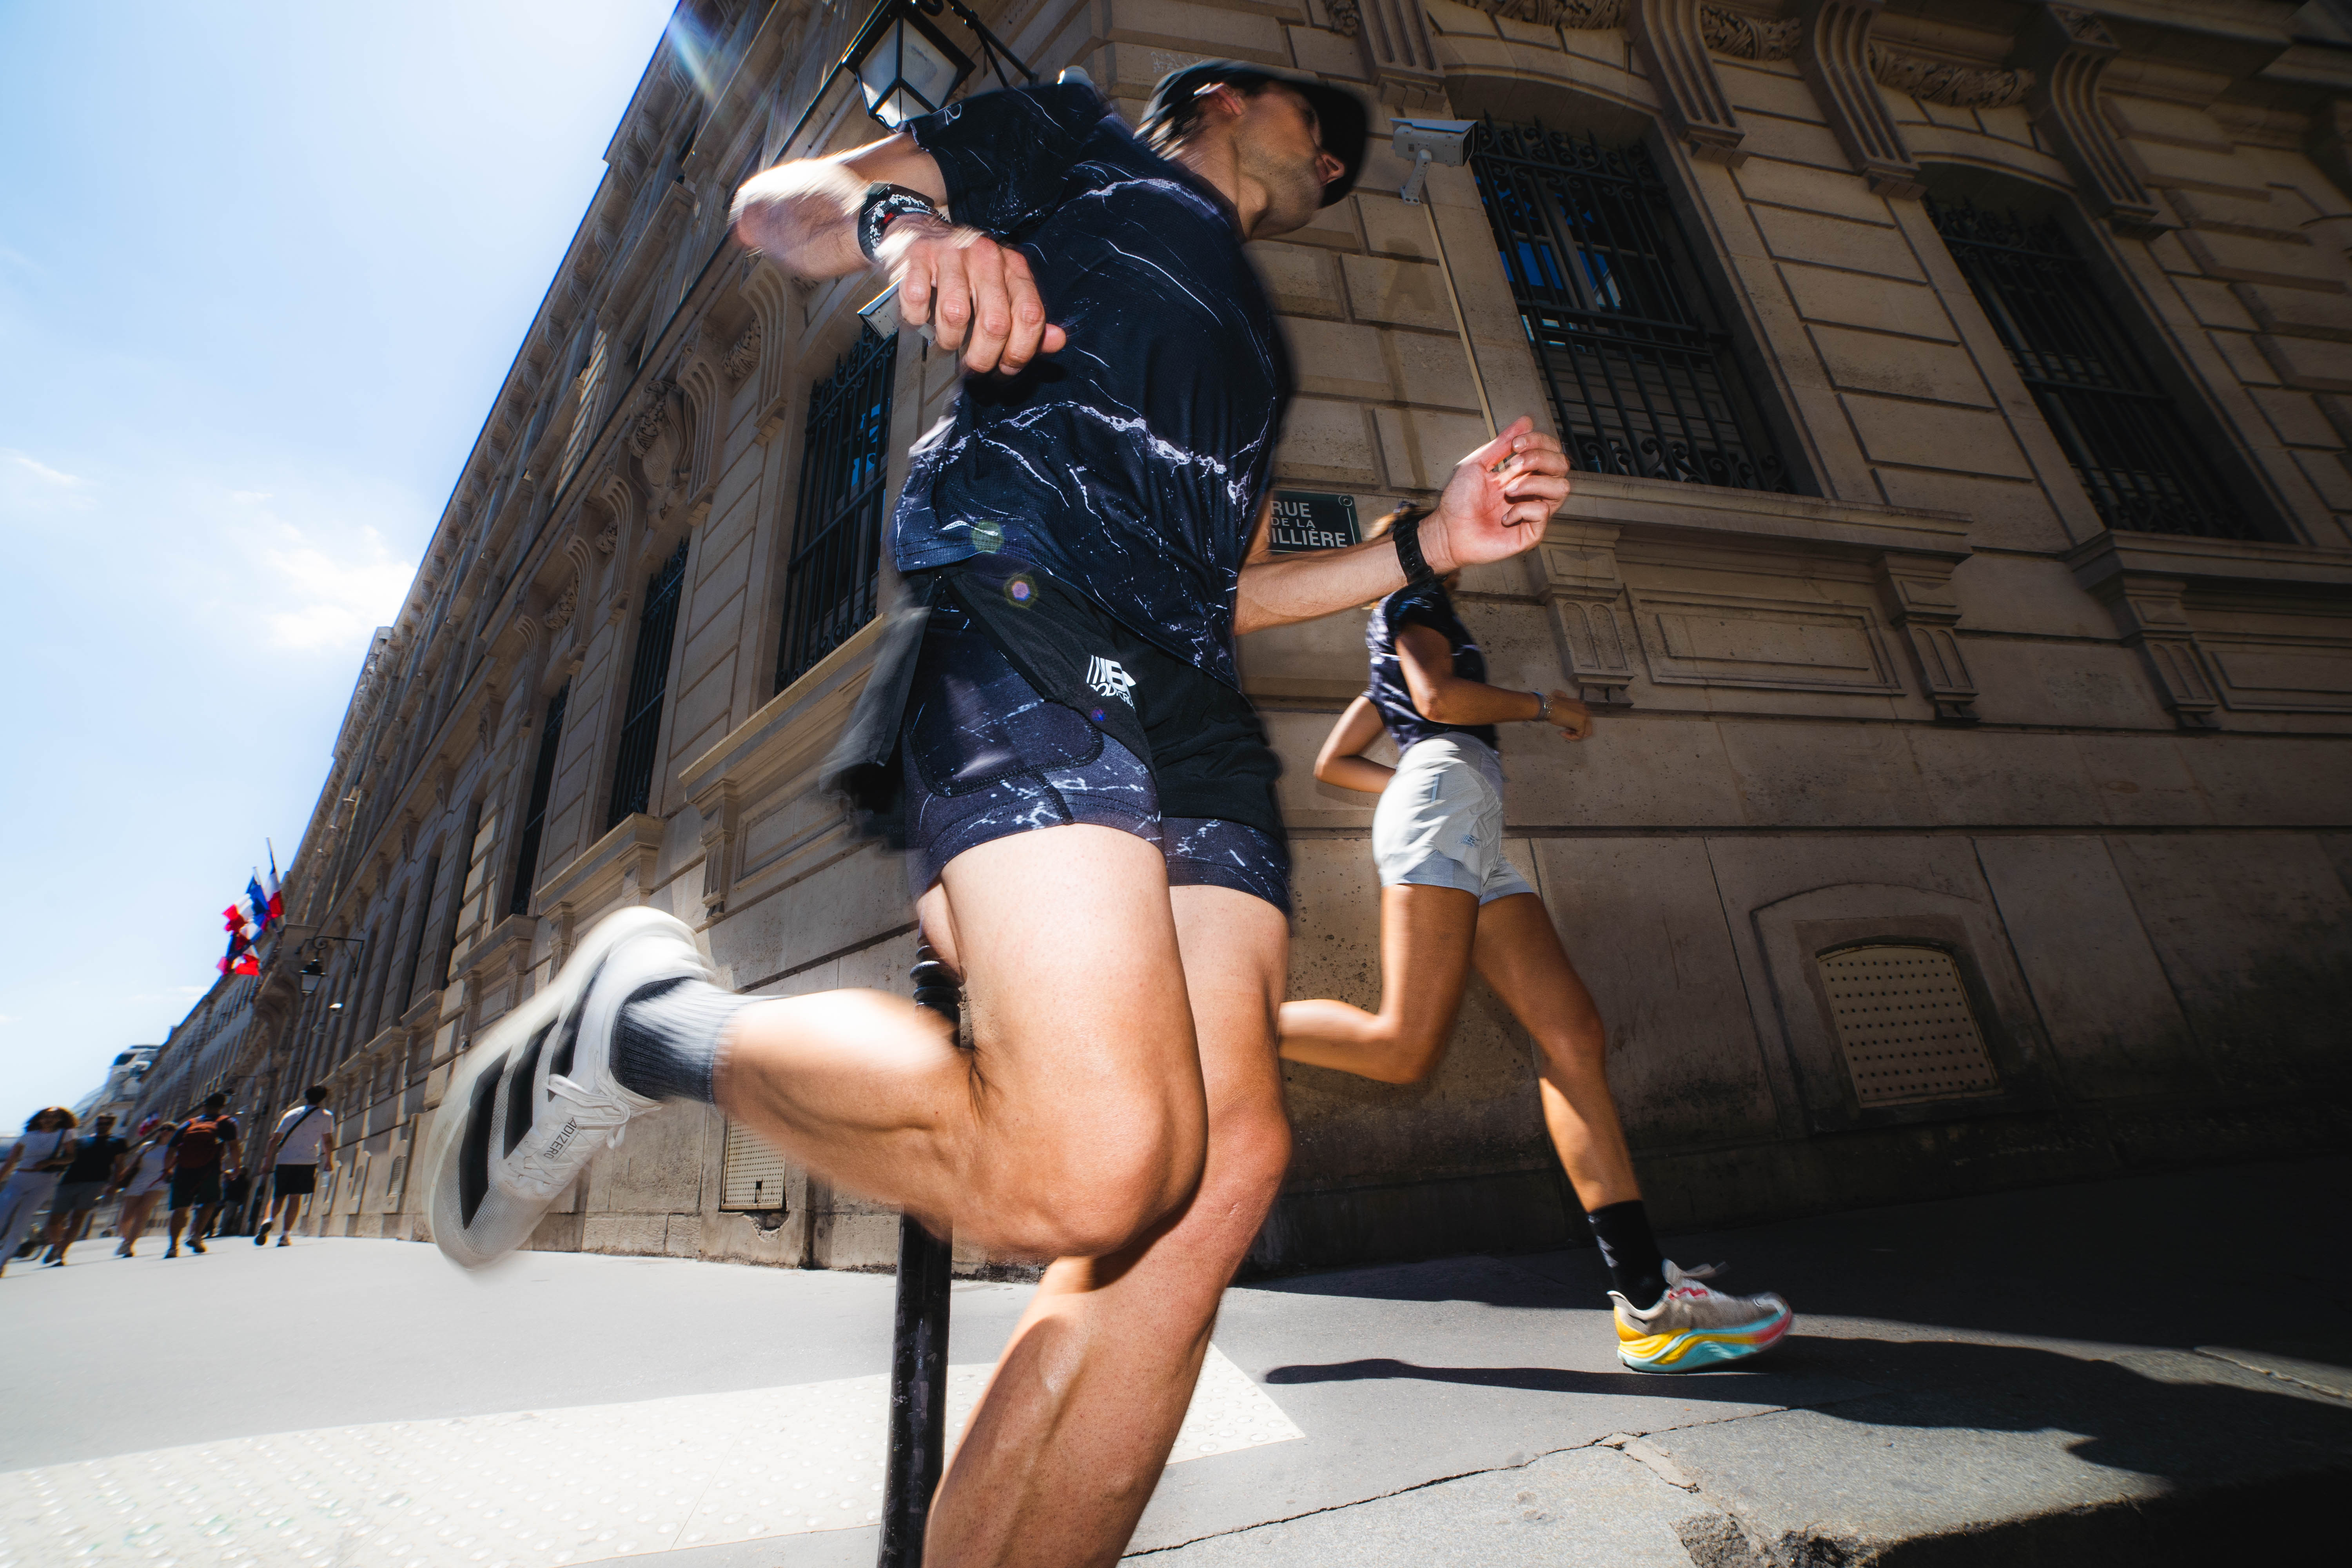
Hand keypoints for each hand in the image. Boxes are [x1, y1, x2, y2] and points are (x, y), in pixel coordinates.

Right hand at [886, 220, 1066, 375]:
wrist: (925, 231)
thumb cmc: (969, 270)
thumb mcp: (1006, 290)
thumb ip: (1031, 320)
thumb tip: (1057, 341)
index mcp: (1014, 267)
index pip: (1030, 316)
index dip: (1020, 351)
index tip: (1006, 367)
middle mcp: (987, 257)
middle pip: (995, 323)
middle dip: (983, 357)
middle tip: (973, 366)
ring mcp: (952, 254)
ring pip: (956, 315)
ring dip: (949, 341)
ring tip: (947, 342)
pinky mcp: (919, 255)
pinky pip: (918, 299)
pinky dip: (917, 319)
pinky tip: (921, 319)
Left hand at [1422, 416, 1571, 573]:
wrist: (1447, 531)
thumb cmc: (1459, 501)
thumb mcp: (1478, 463)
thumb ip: (1502, 443)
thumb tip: (1526, 421)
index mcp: (1523, 473)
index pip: (1549, 450)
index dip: (1539, 441)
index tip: (1515, 444)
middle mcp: (1532, 490)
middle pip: (1561, 465)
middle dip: (1540, 458)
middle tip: (1514, 464)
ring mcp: (1534, 511)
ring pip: (1561, 488)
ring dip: (1534, 483)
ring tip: (1508, 490)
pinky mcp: (1532, 532)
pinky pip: (1543, 512)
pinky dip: (1522, 510)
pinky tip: (1504, 516)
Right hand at [1545, 689, 1592, 740]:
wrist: (1548, 707)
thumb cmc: (1552, 708)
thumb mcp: (1563, 710)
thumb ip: (1568, 714)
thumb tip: (1568, 719)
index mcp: (1580, 706)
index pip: (1583, 720)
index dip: (1574, 726)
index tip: (1566, 727)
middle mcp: (1585, 710)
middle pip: (1587, 726)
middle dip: (1576, 731)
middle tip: (1566, 731)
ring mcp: (1584, 716)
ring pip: (1586, 731)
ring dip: (1575, 735)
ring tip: (1566, 733)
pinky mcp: (1581, 723)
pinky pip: (1580, 735)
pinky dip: (1571, 737)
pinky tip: (1563, 733)